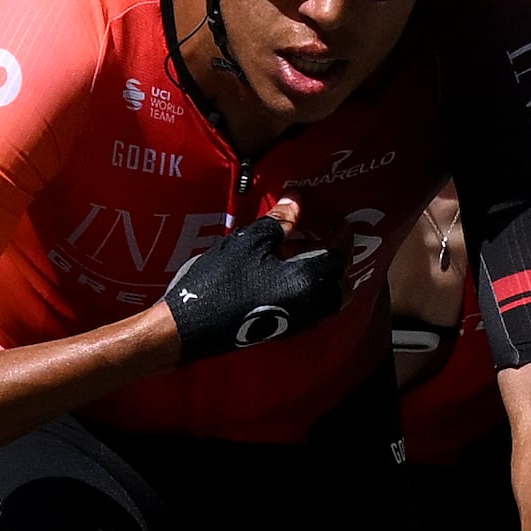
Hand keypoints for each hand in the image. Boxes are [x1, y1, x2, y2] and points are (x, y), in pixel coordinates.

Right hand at [158, 214, 340, 365]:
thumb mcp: (249, 241)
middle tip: (324, 239)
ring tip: (300, 252)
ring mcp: (297, 321)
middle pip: (339, 282)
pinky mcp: (281, 329)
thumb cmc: (220, 280)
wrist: (190, 327)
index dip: (341, 236)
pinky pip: (309, 306)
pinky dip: (307, 288)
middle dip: (336, 260)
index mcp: (308, 280)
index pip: (338, 255)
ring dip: (320, 274)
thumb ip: (279, 221)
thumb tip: (297, 200)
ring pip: (324, 297)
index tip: (341, 222)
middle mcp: (311, 305)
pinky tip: (284, 272)